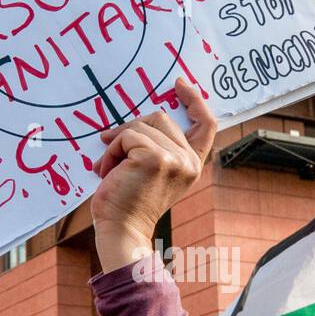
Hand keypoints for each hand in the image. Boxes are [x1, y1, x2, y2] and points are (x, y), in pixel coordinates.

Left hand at [90, 78, 215, 271]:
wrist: (121, 230)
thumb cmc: (128, 202)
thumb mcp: (151, 170)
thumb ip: (155, 147)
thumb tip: (133, 122)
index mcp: (192, 164)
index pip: (207, 125)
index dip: (195, 101)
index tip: (179, 85)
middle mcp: (189, 161)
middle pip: (161, 118)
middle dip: (132, 128)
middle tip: (111, 147)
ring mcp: (174, 159)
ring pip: (141, 126)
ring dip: (117, 144)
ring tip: (109, 169)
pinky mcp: (154, 158)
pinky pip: (126, 136)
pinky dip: (111, 151)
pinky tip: (107, 172)